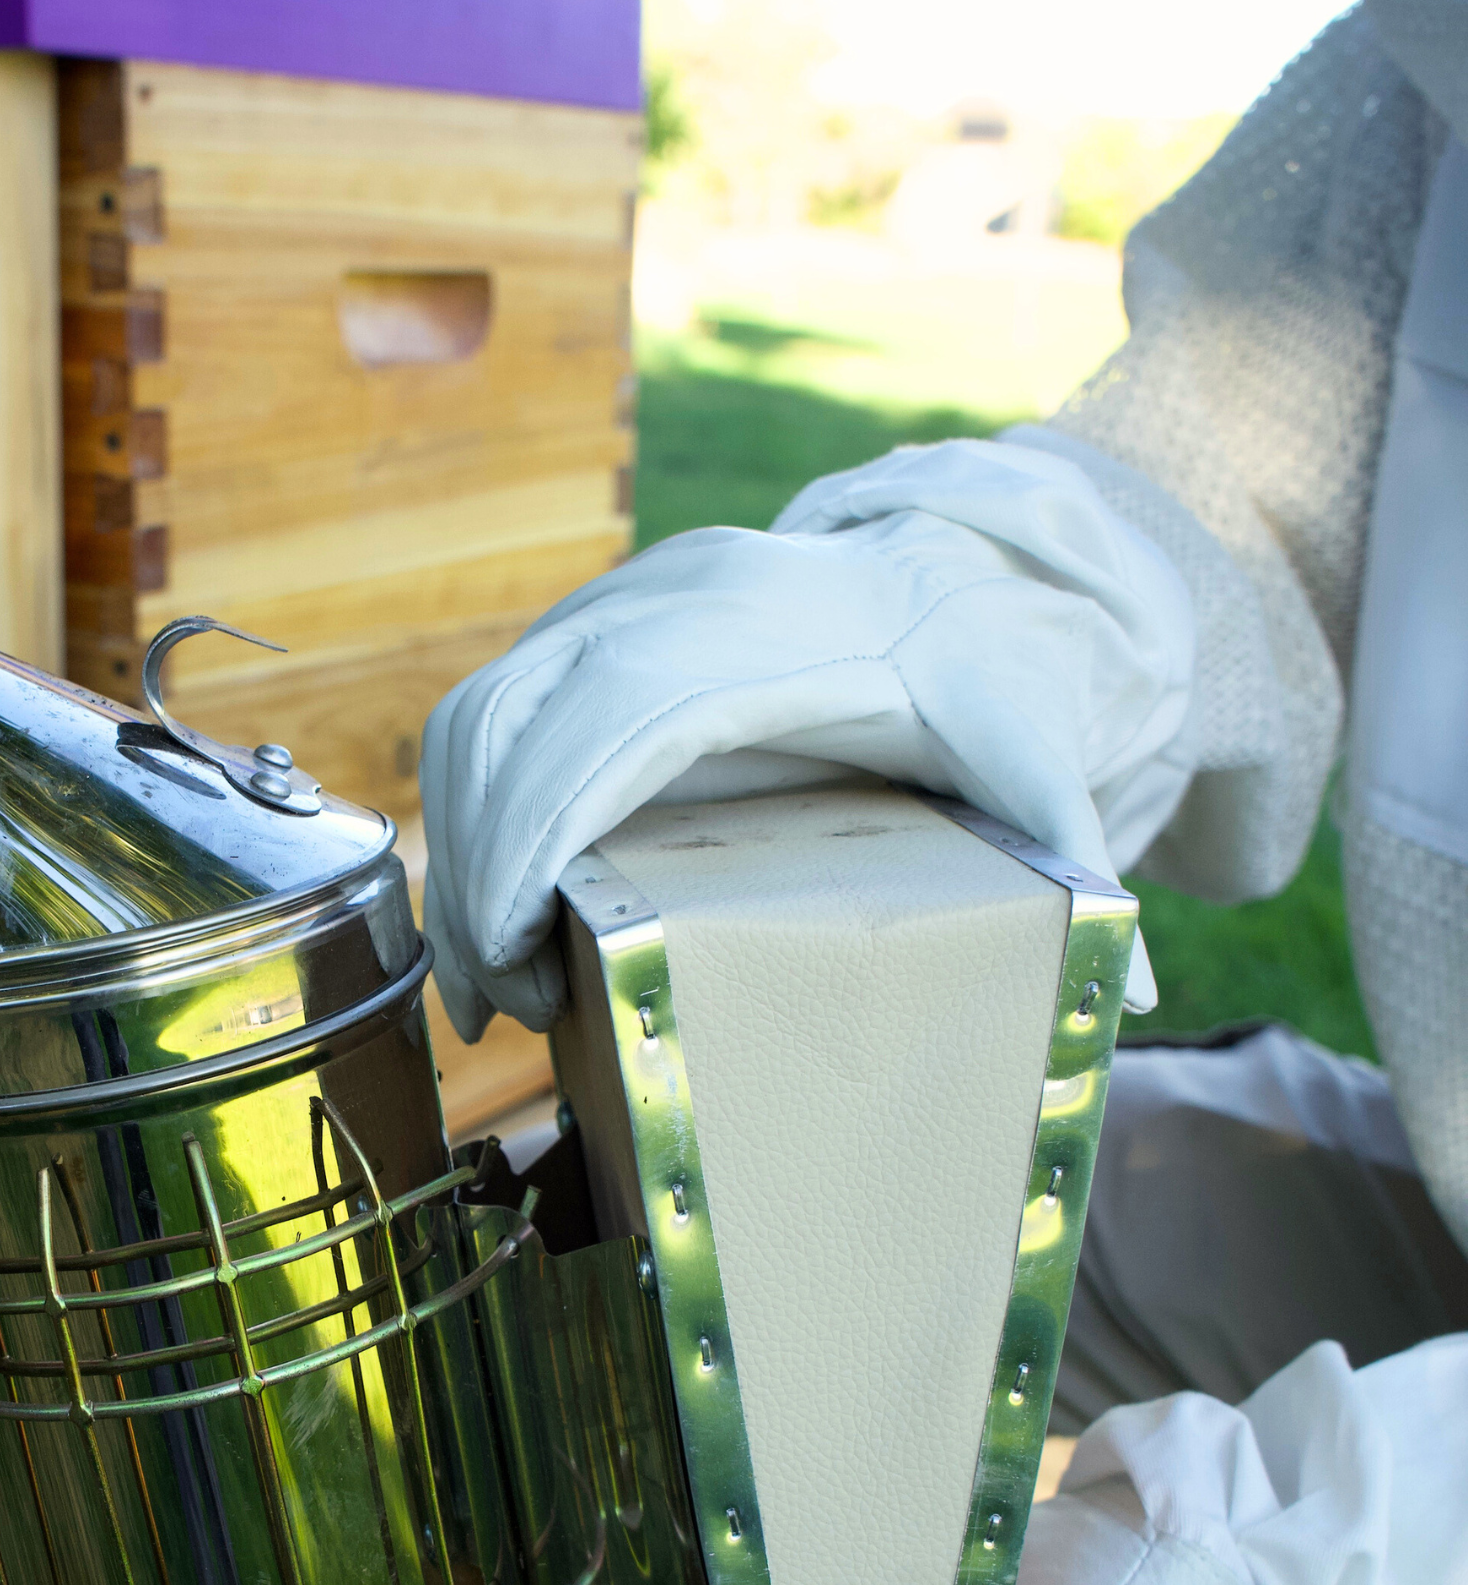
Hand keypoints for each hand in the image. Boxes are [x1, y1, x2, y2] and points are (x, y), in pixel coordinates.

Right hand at [420, 438, 1191, 1040]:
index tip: (514, 964)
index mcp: (755, 630)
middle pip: (500, 725)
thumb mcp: (1038, 753)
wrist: (948, 576)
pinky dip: (470, 822)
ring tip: (496, 986)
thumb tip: (1124, 988)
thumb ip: (1071, 852)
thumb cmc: (980, 675)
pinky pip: (485, 717)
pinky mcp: (584, 635)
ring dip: (459, 858)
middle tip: (505, 1008)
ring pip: (472, 721)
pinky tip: (498, 921)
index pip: (594, 721)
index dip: (525, 839)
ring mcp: (608, 607)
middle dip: (475, 878)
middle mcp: (658, 601)